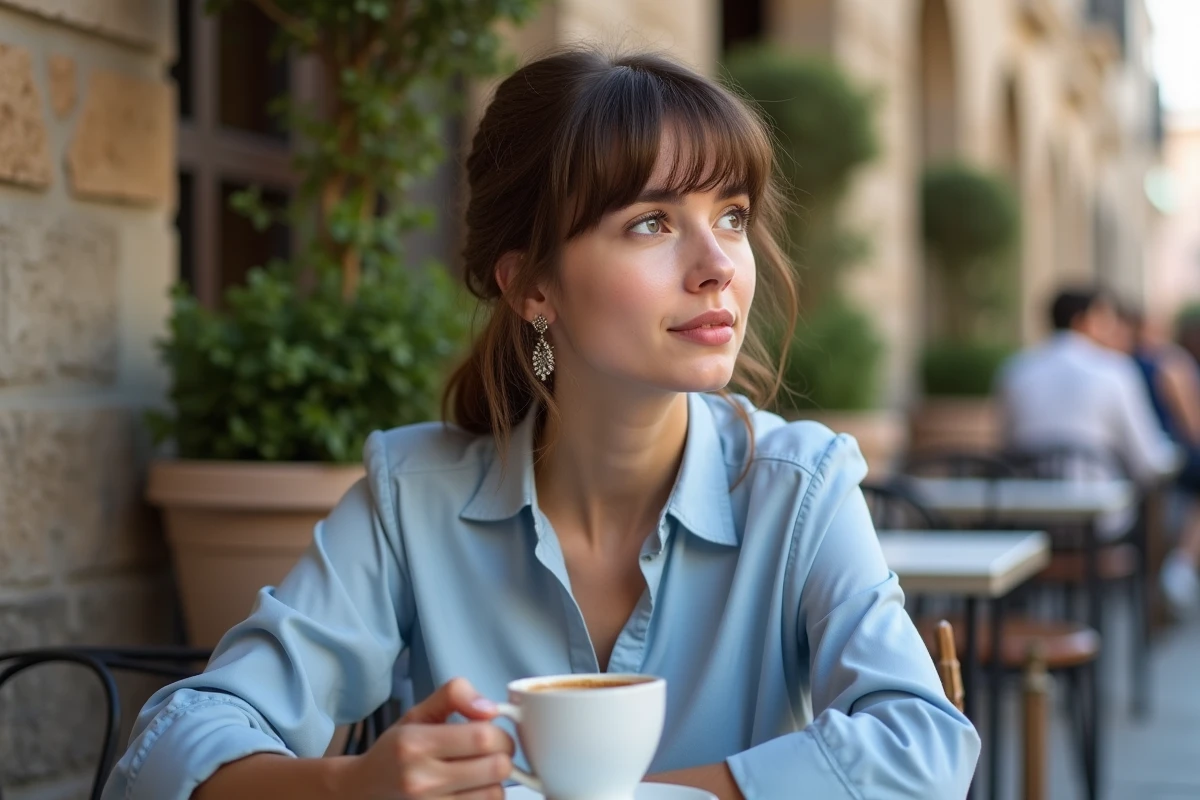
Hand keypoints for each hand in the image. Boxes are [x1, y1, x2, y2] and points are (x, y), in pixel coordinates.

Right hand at [344, 678, 514, 798]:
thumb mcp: (419, 712)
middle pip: (496, 768)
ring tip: (480, 772)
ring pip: (494, 794)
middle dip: (504, 756)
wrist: (366, 789)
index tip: (495, 733)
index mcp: (416, 744)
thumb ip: (455, 695)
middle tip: (494, 752)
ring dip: (495, 781)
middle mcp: (421, 779)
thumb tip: (490, 709)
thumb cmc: (396, 750)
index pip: (483, 737)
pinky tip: (473, 789)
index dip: (500, 734)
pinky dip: (485, 798)